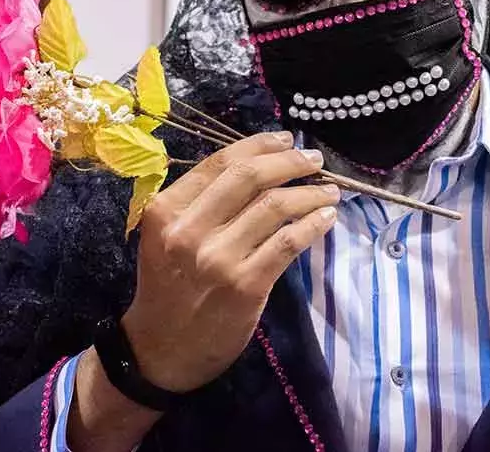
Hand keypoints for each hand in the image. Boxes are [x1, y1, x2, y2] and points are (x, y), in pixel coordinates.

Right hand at [120, 132, 339, 393]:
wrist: (161, 349)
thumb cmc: (169, 286)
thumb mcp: (168, 236)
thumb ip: (201, 203)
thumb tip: (261, 164)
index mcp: (166, 210)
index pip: (221, 163)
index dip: (260, 145)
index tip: (286, 140)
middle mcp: (189, 230)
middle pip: (250, 178)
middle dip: (290, 162)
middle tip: (315, 159)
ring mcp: (218, 259)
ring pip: (275, 207)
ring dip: (310, 193)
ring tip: (329, 190)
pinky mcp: (245, 285)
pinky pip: (288, 243)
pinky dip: (313, 224)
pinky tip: (326, 218)